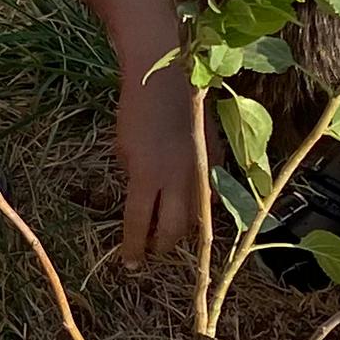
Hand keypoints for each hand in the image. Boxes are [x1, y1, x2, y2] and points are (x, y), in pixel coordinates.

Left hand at [113, 62, 203, 265]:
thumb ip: (135, 178)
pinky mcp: (216, 159)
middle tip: (150, 250)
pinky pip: (212, 192)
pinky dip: (201, 204)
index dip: (133, 248)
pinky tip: (190, 204)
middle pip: (173, 230)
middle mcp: (178, 179)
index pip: (139, 225)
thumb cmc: (136, 109)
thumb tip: (144, 199)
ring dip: (182, 229)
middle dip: (160, 245)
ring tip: (169, 232)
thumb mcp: (123, 149)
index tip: (129, 263)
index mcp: (148, 177)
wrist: (168, 76)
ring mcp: (201, 170)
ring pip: (197, 217)